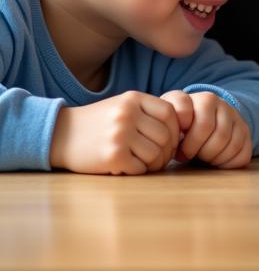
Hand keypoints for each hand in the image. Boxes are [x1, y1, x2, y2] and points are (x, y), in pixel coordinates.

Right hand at [49, 91, 180, 174]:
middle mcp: (127, 114)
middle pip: (166, 135)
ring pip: (155, 153)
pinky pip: (140, 168)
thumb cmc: (99, 122)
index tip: (171, 139)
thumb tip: (184, 130)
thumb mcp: (124, 106)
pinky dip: (140, 171)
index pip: (170, 113)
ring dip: (156, 163)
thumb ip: (150, 112)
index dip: (176, 128)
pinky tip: (131, 168)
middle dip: (167, 150)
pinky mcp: (112, 157)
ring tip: (148, 164)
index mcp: (133, 98)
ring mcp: (119, 135)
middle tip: (161, 157)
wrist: (61, 135)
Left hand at [161, 90, 251, 168]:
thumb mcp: (169, 124)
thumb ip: (165, 127)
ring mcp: (232, 114)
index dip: (179, 133)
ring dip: (212, 157)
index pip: (183, 108)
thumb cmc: (181, 130)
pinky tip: (218, 161)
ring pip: (227, 140)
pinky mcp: (245, 130)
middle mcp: (214, 101)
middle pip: (206, 127)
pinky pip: (242, 152)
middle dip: (194, 148)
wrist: (206, 125)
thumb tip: (167, 142)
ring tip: (203, 158)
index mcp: (191, 98)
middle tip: (187, 156)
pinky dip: (228, 162)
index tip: (177, 148)